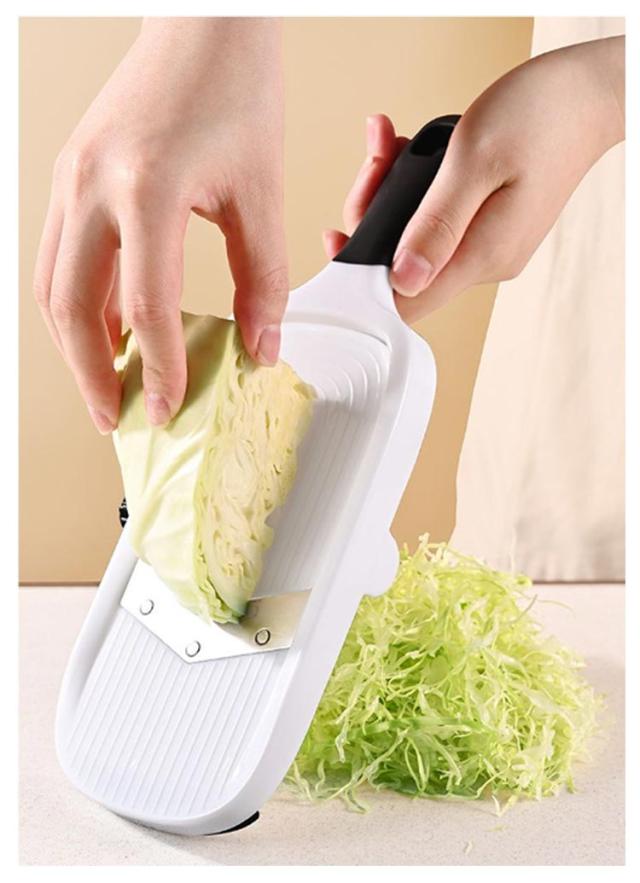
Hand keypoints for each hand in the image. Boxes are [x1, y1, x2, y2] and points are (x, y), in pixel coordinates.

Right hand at [34, 18, 286, 432]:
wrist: (203, 26)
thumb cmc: (236, 91)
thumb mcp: (261, 191)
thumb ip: (264, 278)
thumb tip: (263, 348)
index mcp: (146, 188)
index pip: (148, 307)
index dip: (160, 369)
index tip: (171, 410)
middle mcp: (92, 185)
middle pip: (73, 308)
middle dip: (91, 374)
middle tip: (116, 418)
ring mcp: (71, 178)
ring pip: (54, 285)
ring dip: (77, 344)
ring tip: (108, 385)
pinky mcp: (71, 176)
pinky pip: (61, 257)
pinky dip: (82, 303)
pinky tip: (111, 330)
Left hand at [324, 36, 624, 322]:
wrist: (589, 95)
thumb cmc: (539, 116)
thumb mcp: (475, 162)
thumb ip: (436, 224)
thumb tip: (402, 280)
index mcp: (483, 256)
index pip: (408, 302)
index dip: (364, 283)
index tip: (338, 240)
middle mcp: (484, 261)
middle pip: (403, 266)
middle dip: (374, 213)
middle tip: (375, 160)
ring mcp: (487, 245)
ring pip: (415, 237)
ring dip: (391, 191)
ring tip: (388, 141)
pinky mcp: (487, 225)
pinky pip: (435, 218)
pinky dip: (415, 186)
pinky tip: (408, 149)